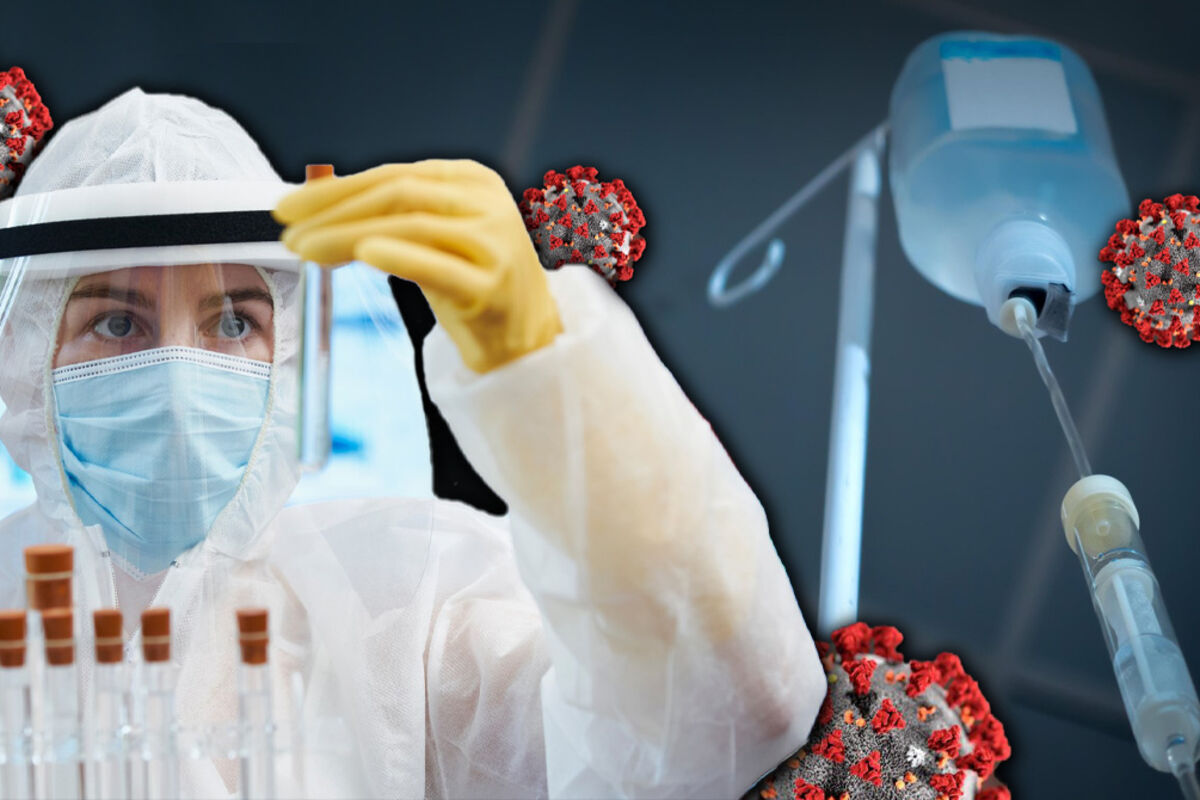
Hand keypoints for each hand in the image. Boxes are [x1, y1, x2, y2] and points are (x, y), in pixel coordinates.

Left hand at [273, 159, 562, 372]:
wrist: (526, 340)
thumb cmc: (470, 284)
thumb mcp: (434, 237)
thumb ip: (390, 214)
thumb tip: (315, 200)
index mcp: (472, 180)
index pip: (393, 175)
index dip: (336, 189)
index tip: (290, 207)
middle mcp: (487, 204)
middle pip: (398, 194)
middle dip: (334, 211)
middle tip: (289, 232)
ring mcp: (494, 244)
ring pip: (410, 226)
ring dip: (347, 237)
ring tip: (307, 252)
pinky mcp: (492, 287)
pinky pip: (437, 267)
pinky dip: (398, 256)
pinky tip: (364, 253)